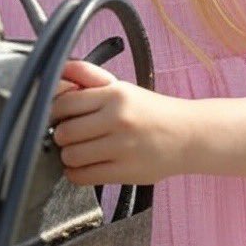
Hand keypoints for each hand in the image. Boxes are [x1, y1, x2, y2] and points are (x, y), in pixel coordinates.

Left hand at [49, 59, 186, 185]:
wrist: (188, 135)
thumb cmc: (150, 111)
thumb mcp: (121, 87)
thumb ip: (89, 76)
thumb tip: (61, 68)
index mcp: (115, 95)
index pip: (65, 103)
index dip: (57, 112)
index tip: (61, 116)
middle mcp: (118, 119)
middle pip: (64, 132)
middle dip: (63, 135)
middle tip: (71, 135)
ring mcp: (122, 147)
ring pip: (71, 156)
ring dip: (69, 155)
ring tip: (80, 150)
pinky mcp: (125, 172)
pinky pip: (83, 176)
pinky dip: (77, 172)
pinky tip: (85, 165)